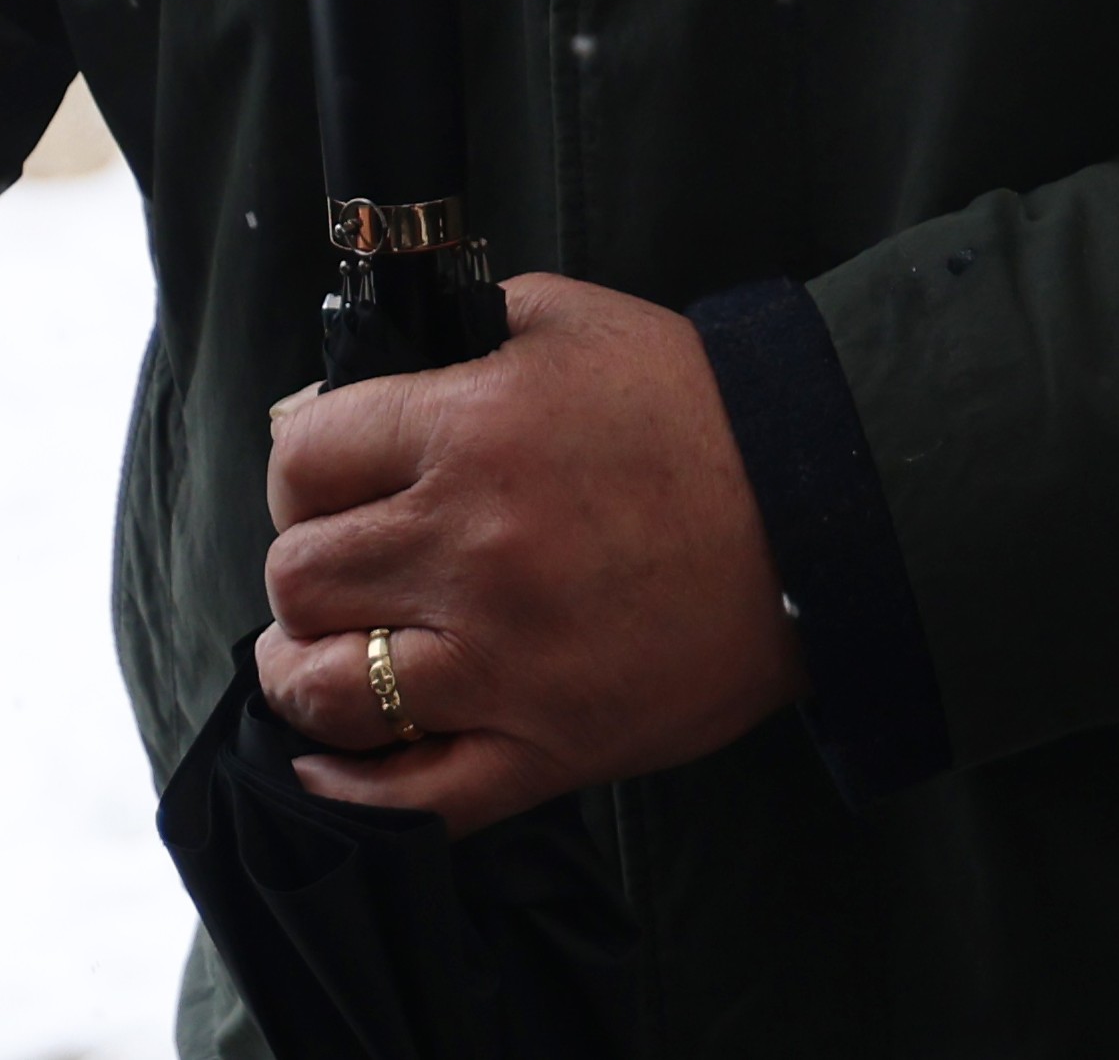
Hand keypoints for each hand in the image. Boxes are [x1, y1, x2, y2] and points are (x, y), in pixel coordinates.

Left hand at [244, 273, 798, 829]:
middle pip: (299, 575)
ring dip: (303, 670)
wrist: (821, 511)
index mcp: (466, 430)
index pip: (300, 459)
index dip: (297, 469)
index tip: (322, 482)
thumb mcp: (562, 322)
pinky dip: (353, 789)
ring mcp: (504, 661)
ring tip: (320, 655)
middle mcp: (469, 549)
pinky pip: (416, 797)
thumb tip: (337, 391)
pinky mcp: (550, 747)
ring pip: (328, 687)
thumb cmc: (696, 409)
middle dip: (303, 566)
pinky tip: (332, 761)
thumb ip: (444, 337)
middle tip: (338, 564)